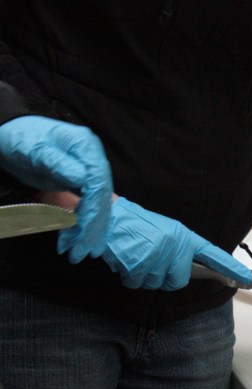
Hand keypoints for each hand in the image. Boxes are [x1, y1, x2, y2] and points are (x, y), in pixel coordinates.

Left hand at [0, 115, 112, 261]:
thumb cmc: (22, 139)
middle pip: (101, 198)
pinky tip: (74, 240)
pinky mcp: (84, 183)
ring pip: (97, 206)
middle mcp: (93, 159)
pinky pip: (88, 207)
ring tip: (77, 252)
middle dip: (92, 227)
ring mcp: (90, 171)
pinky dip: (81, 225)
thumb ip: (59, 163)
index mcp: (86, 147)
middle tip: (81, 251)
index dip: (94, 209)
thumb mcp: (36, 150)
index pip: (98, 181)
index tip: (83, 230)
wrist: (14, 136)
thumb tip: (84, 180)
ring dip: (88, 232)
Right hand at [102, 197, 251, 290]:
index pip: (214, 255)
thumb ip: (179, 251)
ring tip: (136, 255)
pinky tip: (126, 259)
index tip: (248, 279)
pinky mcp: (139, 263)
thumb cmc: (136, 226)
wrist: (108, 217)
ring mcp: (157, 255)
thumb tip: (183, 272)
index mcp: (184, 237)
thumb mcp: (166, 233)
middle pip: (179, 281)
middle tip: (151, 260)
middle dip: (164, 277)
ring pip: (156, 284)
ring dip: (143, 276)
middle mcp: (174, 245)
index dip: (231, 268)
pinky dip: (129, 276)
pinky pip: (137, 283)